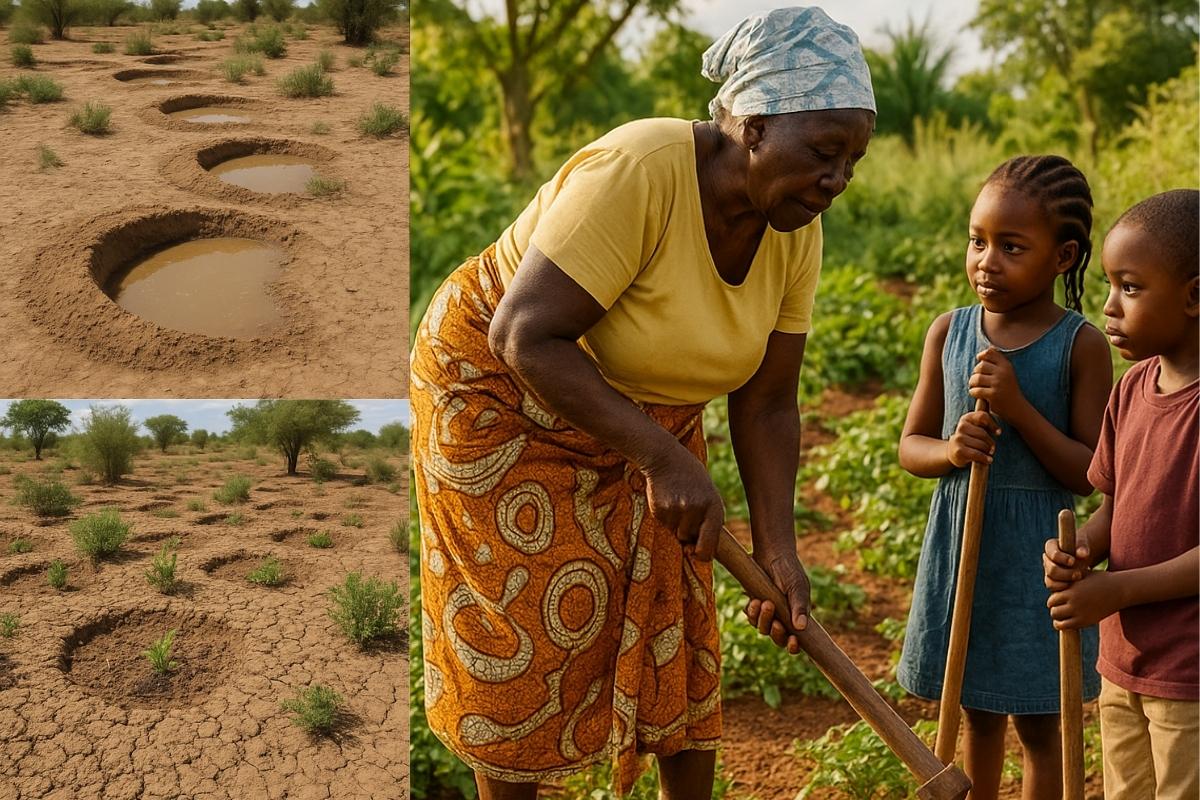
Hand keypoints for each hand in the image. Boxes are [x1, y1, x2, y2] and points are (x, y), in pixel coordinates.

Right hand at [642, 445, 723, 560]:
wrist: (665, 457)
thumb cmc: (690, 476)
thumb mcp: (708, 492)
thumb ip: (709, 517)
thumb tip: (704, 549)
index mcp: (714, 506)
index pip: (709, 545)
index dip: (703, 554)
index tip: (697, 554)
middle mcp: (697, 510)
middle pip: (690, 539)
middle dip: (688, 532)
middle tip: (685, 511)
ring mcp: (678, 510)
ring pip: (676, 533)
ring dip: (676, 524)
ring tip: (676, 501)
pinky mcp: (661, 510)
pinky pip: (664, 524)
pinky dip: (665, 516)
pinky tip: (667, 498)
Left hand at [743, 550, 809, 654]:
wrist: (772, 553)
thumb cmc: (789, 570)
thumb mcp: (796, 587)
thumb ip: (799, 606)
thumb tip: (801, 628)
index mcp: (797, 617)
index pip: (796, 641)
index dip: (793, 647)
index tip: (792, 641)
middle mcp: (783, 618)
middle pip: (777, 638)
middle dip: (775, 632)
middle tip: (776, 621)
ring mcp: (768, 612)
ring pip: (762, 628)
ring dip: (761, 619)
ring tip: (762, 602)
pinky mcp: (755, 604)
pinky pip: (751, 616)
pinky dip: (751, 612)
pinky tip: (753, 600)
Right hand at [946, 410, 999, 467]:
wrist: (953, 450)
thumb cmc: (970, 438)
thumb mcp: (975, 427)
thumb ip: (985, 423)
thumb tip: (998, 432)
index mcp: (967, 418)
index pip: (982, 416)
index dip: (993, 425)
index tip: (998, 433)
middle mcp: (961, 427)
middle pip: (983, 433)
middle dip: (991, 442)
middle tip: (992, 448)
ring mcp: (959, 439)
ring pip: (981, 445)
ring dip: (988, 451)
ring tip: (988, 453)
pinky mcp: (959, 451)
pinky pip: (977, 454)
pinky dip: (985, 458)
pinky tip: (988, 460)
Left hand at [969, 348, 1026, 419]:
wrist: (1017, 408)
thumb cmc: (1008, 389)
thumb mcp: (1006, 373)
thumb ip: (996, 362)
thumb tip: (984, 350)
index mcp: (1006, 365)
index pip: (989, 353)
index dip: (981, 357)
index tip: (981, 366)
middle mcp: (1003, 373)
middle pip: (980, 366)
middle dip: (975, 373)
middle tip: (977, 380)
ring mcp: (998, 383)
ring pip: (976, 378)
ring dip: (972, 383)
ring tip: (975, 387)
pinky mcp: (993, 395)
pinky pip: (975, 390)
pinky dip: (973, 392)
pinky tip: (977, 394)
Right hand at [1043, 534, 1090, 590]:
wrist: (1082, 557)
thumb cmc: (1081, 547)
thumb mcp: (1082, 543)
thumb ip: (1082, 546)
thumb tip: (1083, 554)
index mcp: (1051, 546)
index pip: (1053, 554)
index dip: (1062, 558)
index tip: (1073, 561)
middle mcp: (1047, 560)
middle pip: (1051, 570)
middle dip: (1065, 574)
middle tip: (1079, 574)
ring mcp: (1048, 572)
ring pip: (1050, 581)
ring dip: (1064, 583)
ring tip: (1078, 580)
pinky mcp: (1052, 581)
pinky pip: (1054, 589)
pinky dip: (1063, 589)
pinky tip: (1074, 587)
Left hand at [1048, 569, 1124, 628]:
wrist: (1119, 590)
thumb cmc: (1100, 580)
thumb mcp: (1082, 575)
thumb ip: (1068, 578)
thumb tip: (1055, 578)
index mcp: (1072, 591)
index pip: (1052, 600)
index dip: (1054, 599)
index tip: (1060, 599)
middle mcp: (1074, 603)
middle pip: (1053, 610)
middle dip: (1055, 608)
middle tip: (1061, 607)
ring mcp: (1080, 613)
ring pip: (1057, 619)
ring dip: (1058, 617)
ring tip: (1064, 614)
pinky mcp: (1086, 621)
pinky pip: (1066, 626)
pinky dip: (1063, 625)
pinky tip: (1067, 621)